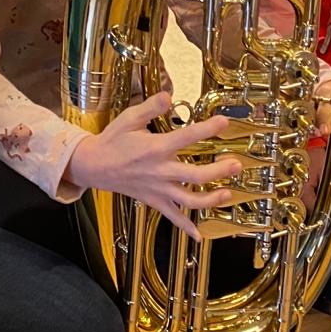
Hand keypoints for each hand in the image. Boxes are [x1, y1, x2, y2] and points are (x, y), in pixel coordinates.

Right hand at [65, 92, 241, 237]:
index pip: (186, 137)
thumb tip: (169, 95)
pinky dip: (186, 227)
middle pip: (194, 175)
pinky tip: (199, 236)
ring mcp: (157, 189)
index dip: (207, 129)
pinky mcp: (153, 200)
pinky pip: (172, 216)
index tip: (224, 121)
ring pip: (188, 200)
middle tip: (236, 164)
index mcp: (155, 148)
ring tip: (228, 194)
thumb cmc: (113, 140)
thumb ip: (151, 107)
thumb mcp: (129, 117)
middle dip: (218, 171)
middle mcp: (159, 170)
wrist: (94, 165)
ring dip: (210, 199)